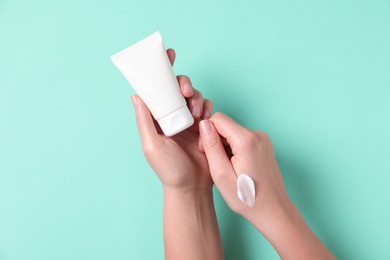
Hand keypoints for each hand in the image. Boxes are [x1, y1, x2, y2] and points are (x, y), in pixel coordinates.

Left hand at [132, 49, 223, 259]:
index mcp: (156, 119)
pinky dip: (207, 107)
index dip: (161, 71)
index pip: (156, 90)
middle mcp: (171, 116)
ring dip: (197, 98)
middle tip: (187, 92)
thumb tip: (136, 96)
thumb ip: (145, 121)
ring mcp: (188, 120)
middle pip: (177, 88)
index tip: (168, 55)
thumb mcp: (152, 145)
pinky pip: (206, 107)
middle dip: (184, 84)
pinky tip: (205, 118)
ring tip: (197, 113)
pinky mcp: (203, 125)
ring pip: (194, 96)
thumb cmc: (169, 170)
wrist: (192, 186)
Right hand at [198, 112, 287, 220]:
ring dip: (225, 146)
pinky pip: (242, 138)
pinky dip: (234, 149)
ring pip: (233, 132)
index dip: (207, 133)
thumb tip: (204, 124)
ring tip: (227, 167)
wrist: (272, 209)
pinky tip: (236, 166)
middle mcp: (257, 134)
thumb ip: (211, 146)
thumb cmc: (247, 197)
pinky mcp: (264, 144)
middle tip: (216, 164)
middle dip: (215, 140)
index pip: (217, 119)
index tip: (207, 152)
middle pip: (226, 125)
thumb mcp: (221, 174)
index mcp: (247, 140)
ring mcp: (263, 139)